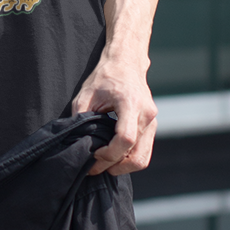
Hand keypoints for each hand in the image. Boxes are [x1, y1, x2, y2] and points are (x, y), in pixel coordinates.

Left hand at [72, 60, 157, 175]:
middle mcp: (146, 114)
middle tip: (96, 167)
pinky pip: (144, 151)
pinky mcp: (152, 125)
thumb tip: (76, 144)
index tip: (93, 155)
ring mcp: (153, 121)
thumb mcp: (85, 95)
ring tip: (104, 163)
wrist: (127, 61)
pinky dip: (129, 158)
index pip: (125, 139)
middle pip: (137, 156)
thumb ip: (80, 119)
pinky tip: (113, 155)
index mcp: (131, 103)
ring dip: (123, 166)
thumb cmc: (105, 76)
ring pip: (142, 158)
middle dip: (115, 167)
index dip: (109, 154)